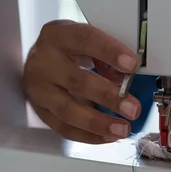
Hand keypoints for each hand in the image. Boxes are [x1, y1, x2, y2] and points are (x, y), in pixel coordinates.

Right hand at [22, 20, 141, 143]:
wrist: (37, 62)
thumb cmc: (66, 51)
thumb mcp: (84, 43)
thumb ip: (104, 57)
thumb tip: (126, 78)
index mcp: (57, 36)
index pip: (84, 39)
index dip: (110, 52)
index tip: (131, 65)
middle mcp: (43, 62)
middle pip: (77, 81)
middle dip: (108, 97)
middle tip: (132, 108)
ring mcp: (38, 89)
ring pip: (68, 110)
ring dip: (99, 123)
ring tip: (122, 128)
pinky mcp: (39, 110)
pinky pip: (63, 128)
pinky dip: (88, 135)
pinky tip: (107, 135)